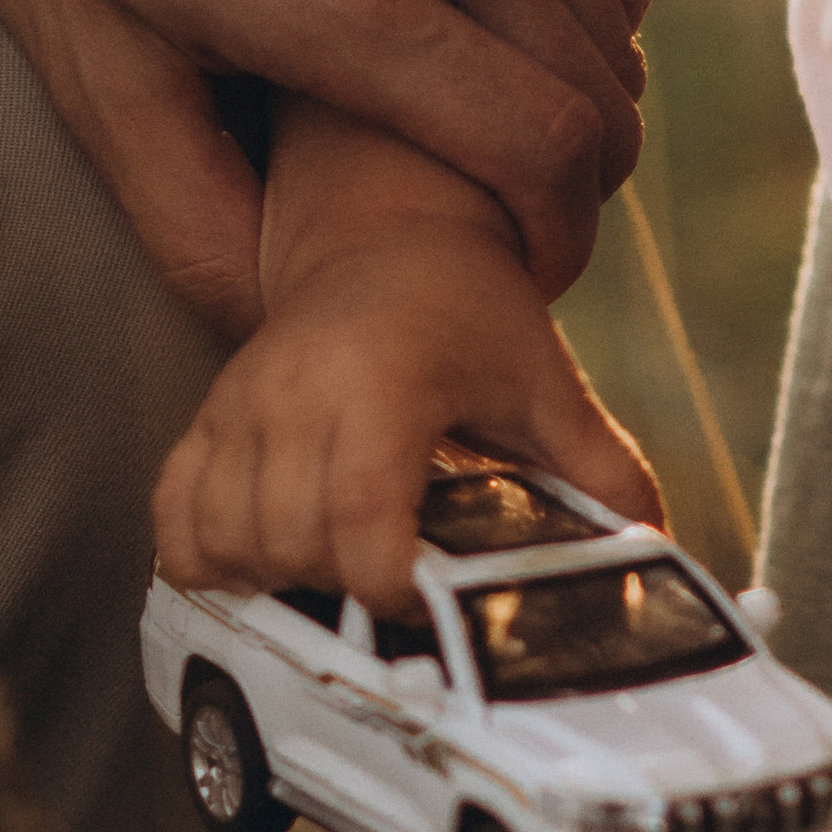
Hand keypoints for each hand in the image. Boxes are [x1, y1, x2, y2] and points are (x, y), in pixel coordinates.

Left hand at [0, 0, 656, 330]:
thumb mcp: (91, 72)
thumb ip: (187, 218)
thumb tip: (277, 323)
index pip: (542, 150)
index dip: (552, 241)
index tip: (515, 277)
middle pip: (600, 96)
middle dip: (576, 189)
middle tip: (513, 227)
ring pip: (614, 18)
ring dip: (591, 99)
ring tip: (515, 142)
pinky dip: (591, 9)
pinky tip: (520, 38)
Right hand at [152, 206, 663, 617]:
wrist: (391, 233)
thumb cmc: (471, 310)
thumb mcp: (543, 383)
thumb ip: (600, 467)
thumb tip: (656, 543)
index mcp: (385, 382)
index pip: (356, 517)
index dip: (383, 583)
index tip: (417, 598)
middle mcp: (298, 391)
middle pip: (288, 544)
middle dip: (336, 589)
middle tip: (388, 580)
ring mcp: (242, 404)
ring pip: (225, 540)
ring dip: (275, 579)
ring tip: (334, 565)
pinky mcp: (209, 415)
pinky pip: (175, 513)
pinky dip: (208, 556)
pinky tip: (266, 556)